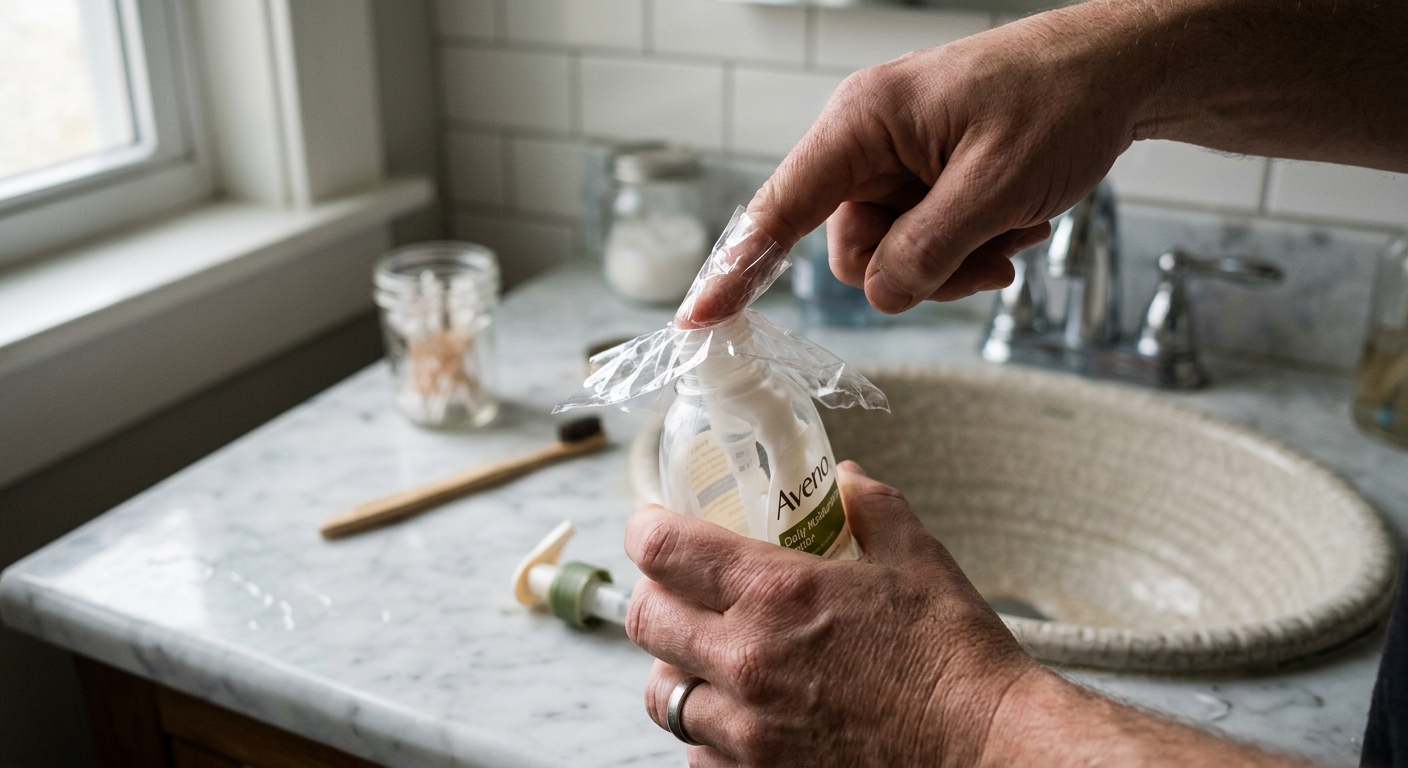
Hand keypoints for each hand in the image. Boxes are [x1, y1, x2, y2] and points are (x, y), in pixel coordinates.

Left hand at [623, 461, 1037, 765]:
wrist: (987, 751)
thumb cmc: (956, 658)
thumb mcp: (918, 560)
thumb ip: (871, 509)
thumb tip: (846, 478)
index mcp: (777, 593)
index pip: (660, 549)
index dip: (646, 530)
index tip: (654, 528)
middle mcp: (747, 660)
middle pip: (644, 620)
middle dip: (656, 597)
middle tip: (682, 591)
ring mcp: (748, 730)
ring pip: (663, 695)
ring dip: (678, 669)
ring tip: (712, 659)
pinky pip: (699, 754)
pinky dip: (710, 733)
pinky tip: (745, 717)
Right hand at [683, 3, 1153, 325]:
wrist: (1118, 73)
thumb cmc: (1061, 101)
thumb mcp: (997, 186)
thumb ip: (930, 249)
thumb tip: (881, 295)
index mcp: (862, 123)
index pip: (779, 209)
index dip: (736, 269)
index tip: (698, 319)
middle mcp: (866, 143)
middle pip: (854, 250)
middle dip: (920, 270)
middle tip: (989, 259)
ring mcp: (897, 162)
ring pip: (895, 256)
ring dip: (956, 263)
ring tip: (1014, 230)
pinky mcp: (925, 179)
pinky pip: (925, 243)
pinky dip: (970, 248)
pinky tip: (1016, 224)